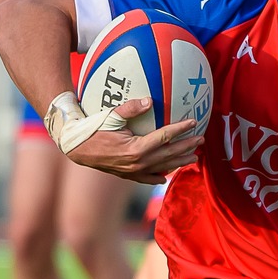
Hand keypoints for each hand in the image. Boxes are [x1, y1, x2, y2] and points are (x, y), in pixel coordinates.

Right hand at [65, 99, 199, 183]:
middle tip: (201, 140)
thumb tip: (150, 100)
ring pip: (162, 168)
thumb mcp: (111, 115)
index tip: (194, 122)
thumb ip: (131, 108)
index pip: (165, 137)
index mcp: (136, 148)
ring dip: (179, 162)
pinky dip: (159, 175)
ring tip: (194, 157)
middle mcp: (137, 163)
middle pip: (169, 155)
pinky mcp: (126, 175)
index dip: (181, 129)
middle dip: (187, 147)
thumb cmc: (92, 128)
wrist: (76, 148)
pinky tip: (167, 174)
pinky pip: (147, 178)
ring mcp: (132, 171)